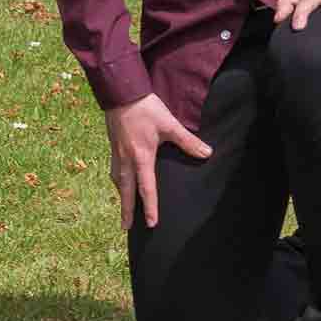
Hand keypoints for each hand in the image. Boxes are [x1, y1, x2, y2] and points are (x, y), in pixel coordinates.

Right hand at [103, 93, 211, 229]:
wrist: (121, 92)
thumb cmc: (145, 108)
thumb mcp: (169, 124)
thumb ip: (188, 141)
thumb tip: (207, 153)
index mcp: (141, 157)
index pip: (147, 188)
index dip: (150, 207)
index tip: (152, 224)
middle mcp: (127, 159)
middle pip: (126, 191)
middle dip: (127, 210)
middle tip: (126, 228)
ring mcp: (117, 153)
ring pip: (119, 181)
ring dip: (122, 196)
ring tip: (124, 208)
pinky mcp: (113, 146)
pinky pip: (115, 171)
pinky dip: (118, 181)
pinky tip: (121, 181)